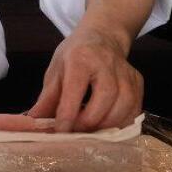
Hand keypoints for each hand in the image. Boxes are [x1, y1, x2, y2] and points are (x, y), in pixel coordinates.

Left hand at [27, 25, 142, 131]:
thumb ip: (47, 99)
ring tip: (90, 133)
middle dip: (89, 122)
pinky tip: (107, 127)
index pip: (75, 90)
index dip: (68, 114)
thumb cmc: (74, 55)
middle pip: (105, 99)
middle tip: (75, 134)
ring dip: (106, 126)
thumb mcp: (55, 71)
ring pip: (124, 106)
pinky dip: (121, 124)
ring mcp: (126, 73)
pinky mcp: (138, 82)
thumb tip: (33, 123)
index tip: (60, 132)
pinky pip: (134, 110)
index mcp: (81, 58)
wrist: (102, 37)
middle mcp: (107, 64)